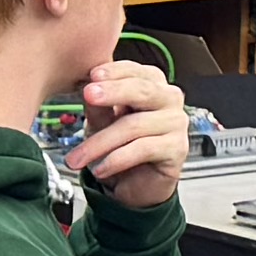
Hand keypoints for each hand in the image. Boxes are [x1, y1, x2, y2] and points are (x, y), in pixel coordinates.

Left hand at [75, 56, 192, 206]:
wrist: (136, 185)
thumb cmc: (121, 147)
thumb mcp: (102, 123)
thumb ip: (98, 106)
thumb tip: (88, 89)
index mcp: (152, 84)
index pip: (135, 70)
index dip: (114, 72)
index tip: (92, 76)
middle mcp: (169, 99)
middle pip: (141, 91)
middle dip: (112, 92)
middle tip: (88, 95)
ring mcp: (176, 123)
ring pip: (135, 125)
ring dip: (101, 142)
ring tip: (78, 157)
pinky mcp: (177, 148)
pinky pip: (143, 149)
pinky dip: (117, 159)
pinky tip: (100, 169)